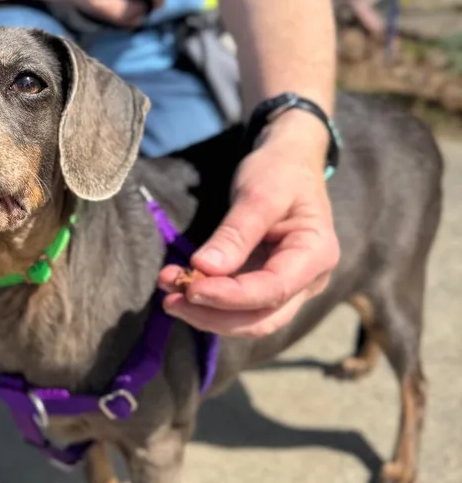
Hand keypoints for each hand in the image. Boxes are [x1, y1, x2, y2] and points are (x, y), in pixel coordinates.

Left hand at [159, 112, 340, 337]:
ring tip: (167, 294)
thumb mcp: (259, 194)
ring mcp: (287, 288)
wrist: (288, 161)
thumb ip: (235, 233)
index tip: (191, 289)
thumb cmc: (280, 172)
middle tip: (170, 301)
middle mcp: (307, 281)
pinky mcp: (263, 287)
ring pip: (246, 320)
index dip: (230, 297)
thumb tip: (204, 268)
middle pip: (261, 319)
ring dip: (204, 314)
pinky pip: (235, 306)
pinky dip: (205, 302)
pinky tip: (176, 286)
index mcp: (316, 255)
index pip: (273, 291)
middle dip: (213, 316)